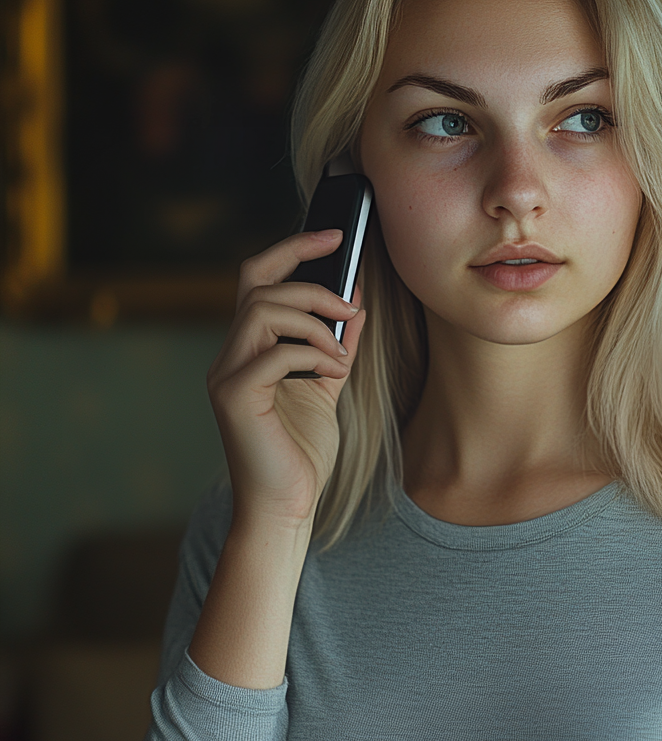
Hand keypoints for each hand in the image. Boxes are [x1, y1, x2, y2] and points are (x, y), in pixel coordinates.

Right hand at [206, 229, 366, 529]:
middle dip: (312, 286)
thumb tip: (356, 299)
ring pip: (261, 311)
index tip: (335, 234)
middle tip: (350, 305)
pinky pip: (271, 354)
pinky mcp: (232, 398)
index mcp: (249, 347)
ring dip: (312, 321)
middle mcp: (229, 356)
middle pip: (258, 286)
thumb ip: (337, 342)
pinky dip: (310, 354)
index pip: (258, 278)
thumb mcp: (328, 383)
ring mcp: (225, 376)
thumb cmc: (303, 449)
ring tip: (340, 351)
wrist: (288, 507)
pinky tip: (331, 373)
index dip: (293, 248)